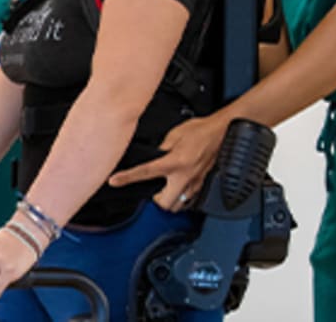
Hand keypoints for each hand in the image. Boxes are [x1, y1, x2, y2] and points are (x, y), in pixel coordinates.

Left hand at [107, 114, 229, 211]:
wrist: (220, 131)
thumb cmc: (200, 130)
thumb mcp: (174, 134)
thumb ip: (161, 148)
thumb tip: (152, 156)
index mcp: (174, 162)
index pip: (145, 172)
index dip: (127, 178)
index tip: (115, 181)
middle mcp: (184, 176)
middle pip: (165, 204)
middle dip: (157, 200)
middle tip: (154, 189)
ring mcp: (195, 183)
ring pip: (178, 206)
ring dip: (169, 200)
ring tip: (166, 189)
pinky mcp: (202, 184)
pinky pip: (189, 199)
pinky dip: (182, 197)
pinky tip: (179, 187)